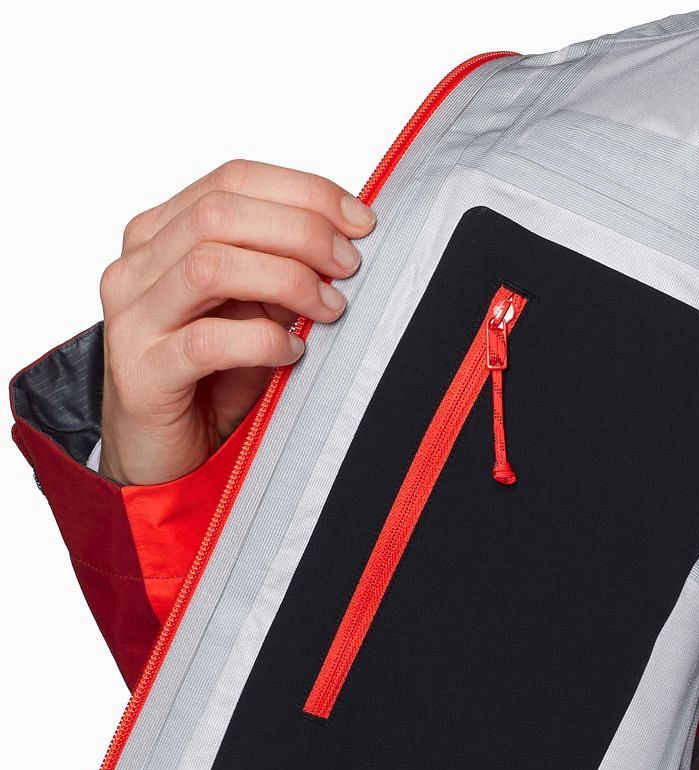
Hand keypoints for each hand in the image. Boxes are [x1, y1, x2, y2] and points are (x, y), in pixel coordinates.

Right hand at [98, 159, 375, 484]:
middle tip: (349, 266)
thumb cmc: (209, 380)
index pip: (232, 180)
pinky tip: (292, 354)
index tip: (360, 221)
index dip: (304, 191)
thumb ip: (279, 272)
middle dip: (302, 231)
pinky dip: (263, 341)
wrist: (158, 453)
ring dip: (286, 280)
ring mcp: (132, 319)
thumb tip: (343, 244)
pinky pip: (208, 341)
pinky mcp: (141, 373)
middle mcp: (136, 267)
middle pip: (221, 212)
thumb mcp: (251, 312)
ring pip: (210, 266)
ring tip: (328, 309)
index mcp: (159, 234)